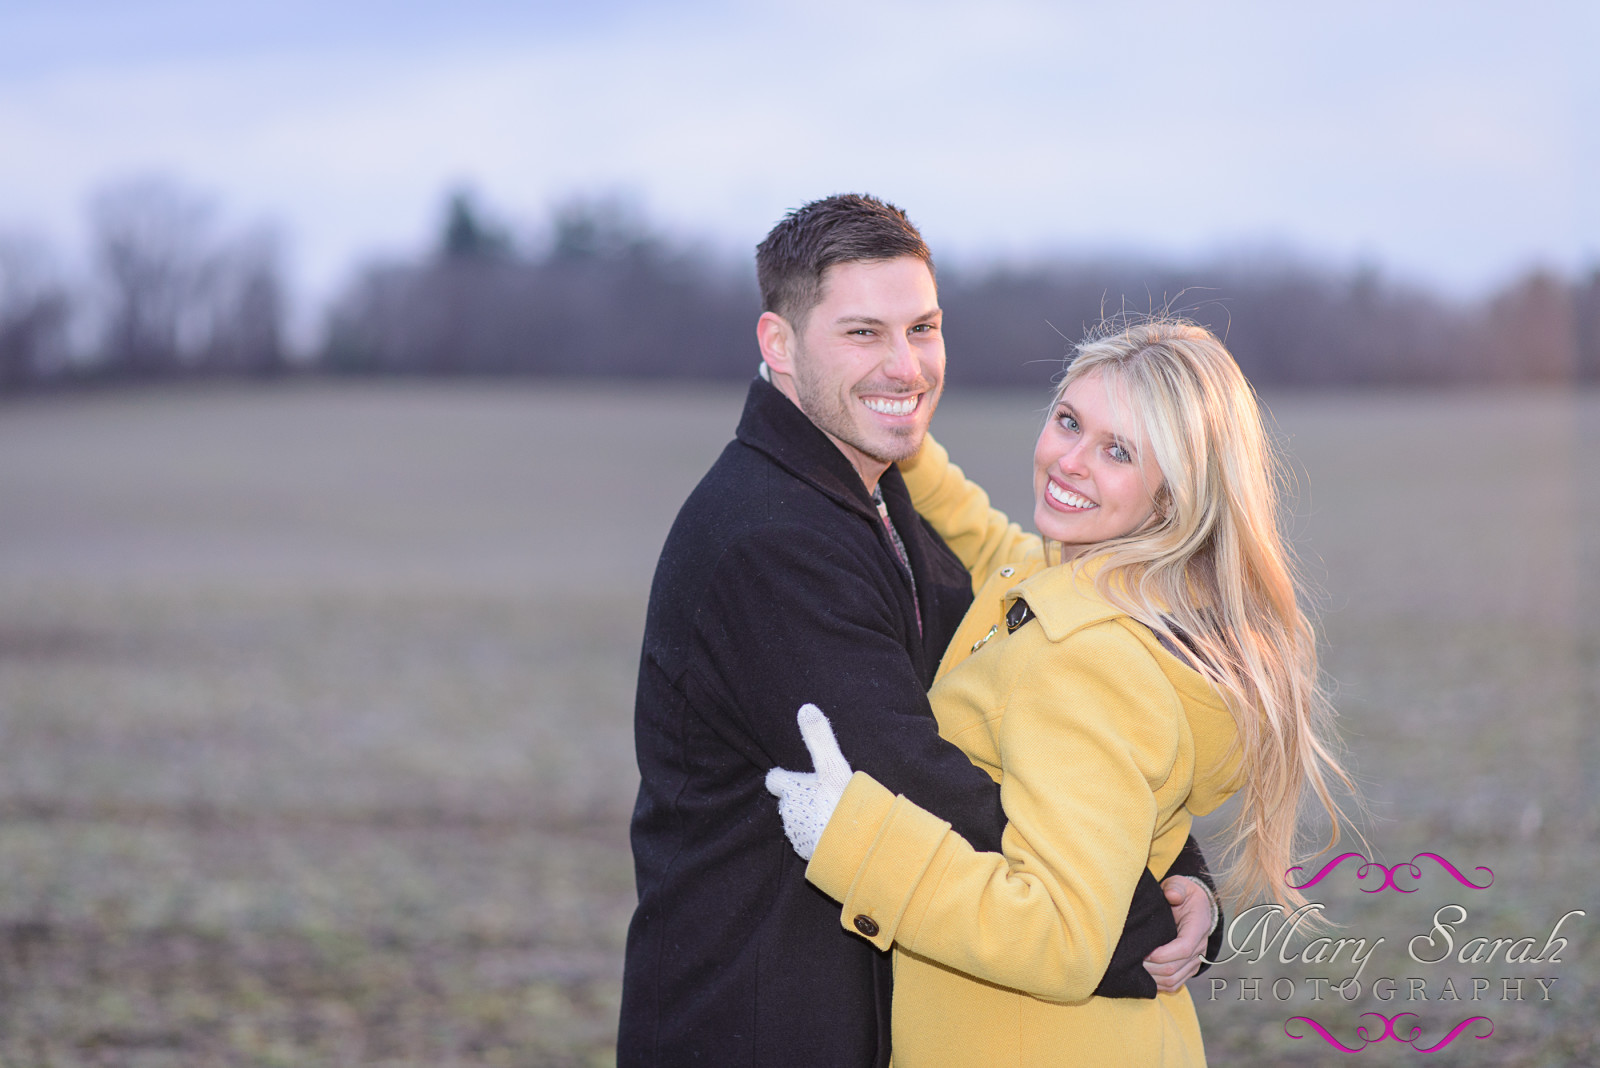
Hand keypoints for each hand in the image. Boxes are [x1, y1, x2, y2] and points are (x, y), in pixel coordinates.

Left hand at [764, 704, 853, 859]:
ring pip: (799, 822)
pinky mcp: (809, 855)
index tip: (794, 777)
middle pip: (789, 802)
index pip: (775, 780)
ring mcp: (798, 837)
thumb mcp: (832, 766)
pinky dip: (820, 837)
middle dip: (801, 798)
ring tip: (833, 815)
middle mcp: (789, 815)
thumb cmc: (840, 806)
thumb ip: (819, 738)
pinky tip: (837, 835)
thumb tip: (806, 708)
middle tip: (824, 794)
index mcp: (791, 791)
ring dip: (811, 818)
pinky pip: (811, 841)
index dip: (783, 778)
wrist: (851, 850)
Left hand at [1143, 876, 1215, 993]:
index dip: (1163, 954)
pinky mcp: (1187, 968)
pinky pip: (1173, 984)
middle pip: (1175, 968)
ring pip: (1173, 980)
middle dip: (1151, 967)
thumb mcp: (1181, 884)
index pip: (1184, 948)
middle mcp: (1200, 947)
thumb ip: (1176, 887)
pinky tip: (1143, 976)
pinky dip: (1157, 984)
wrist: (1195, 906)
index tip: (1145, 952)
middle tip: (1132, 960)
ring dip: (1152, 978)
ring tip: (1134, 969)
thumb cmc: (1184, 894)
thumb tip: (1171, 895)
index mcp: (1198, 927)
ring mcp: (1194, 961)